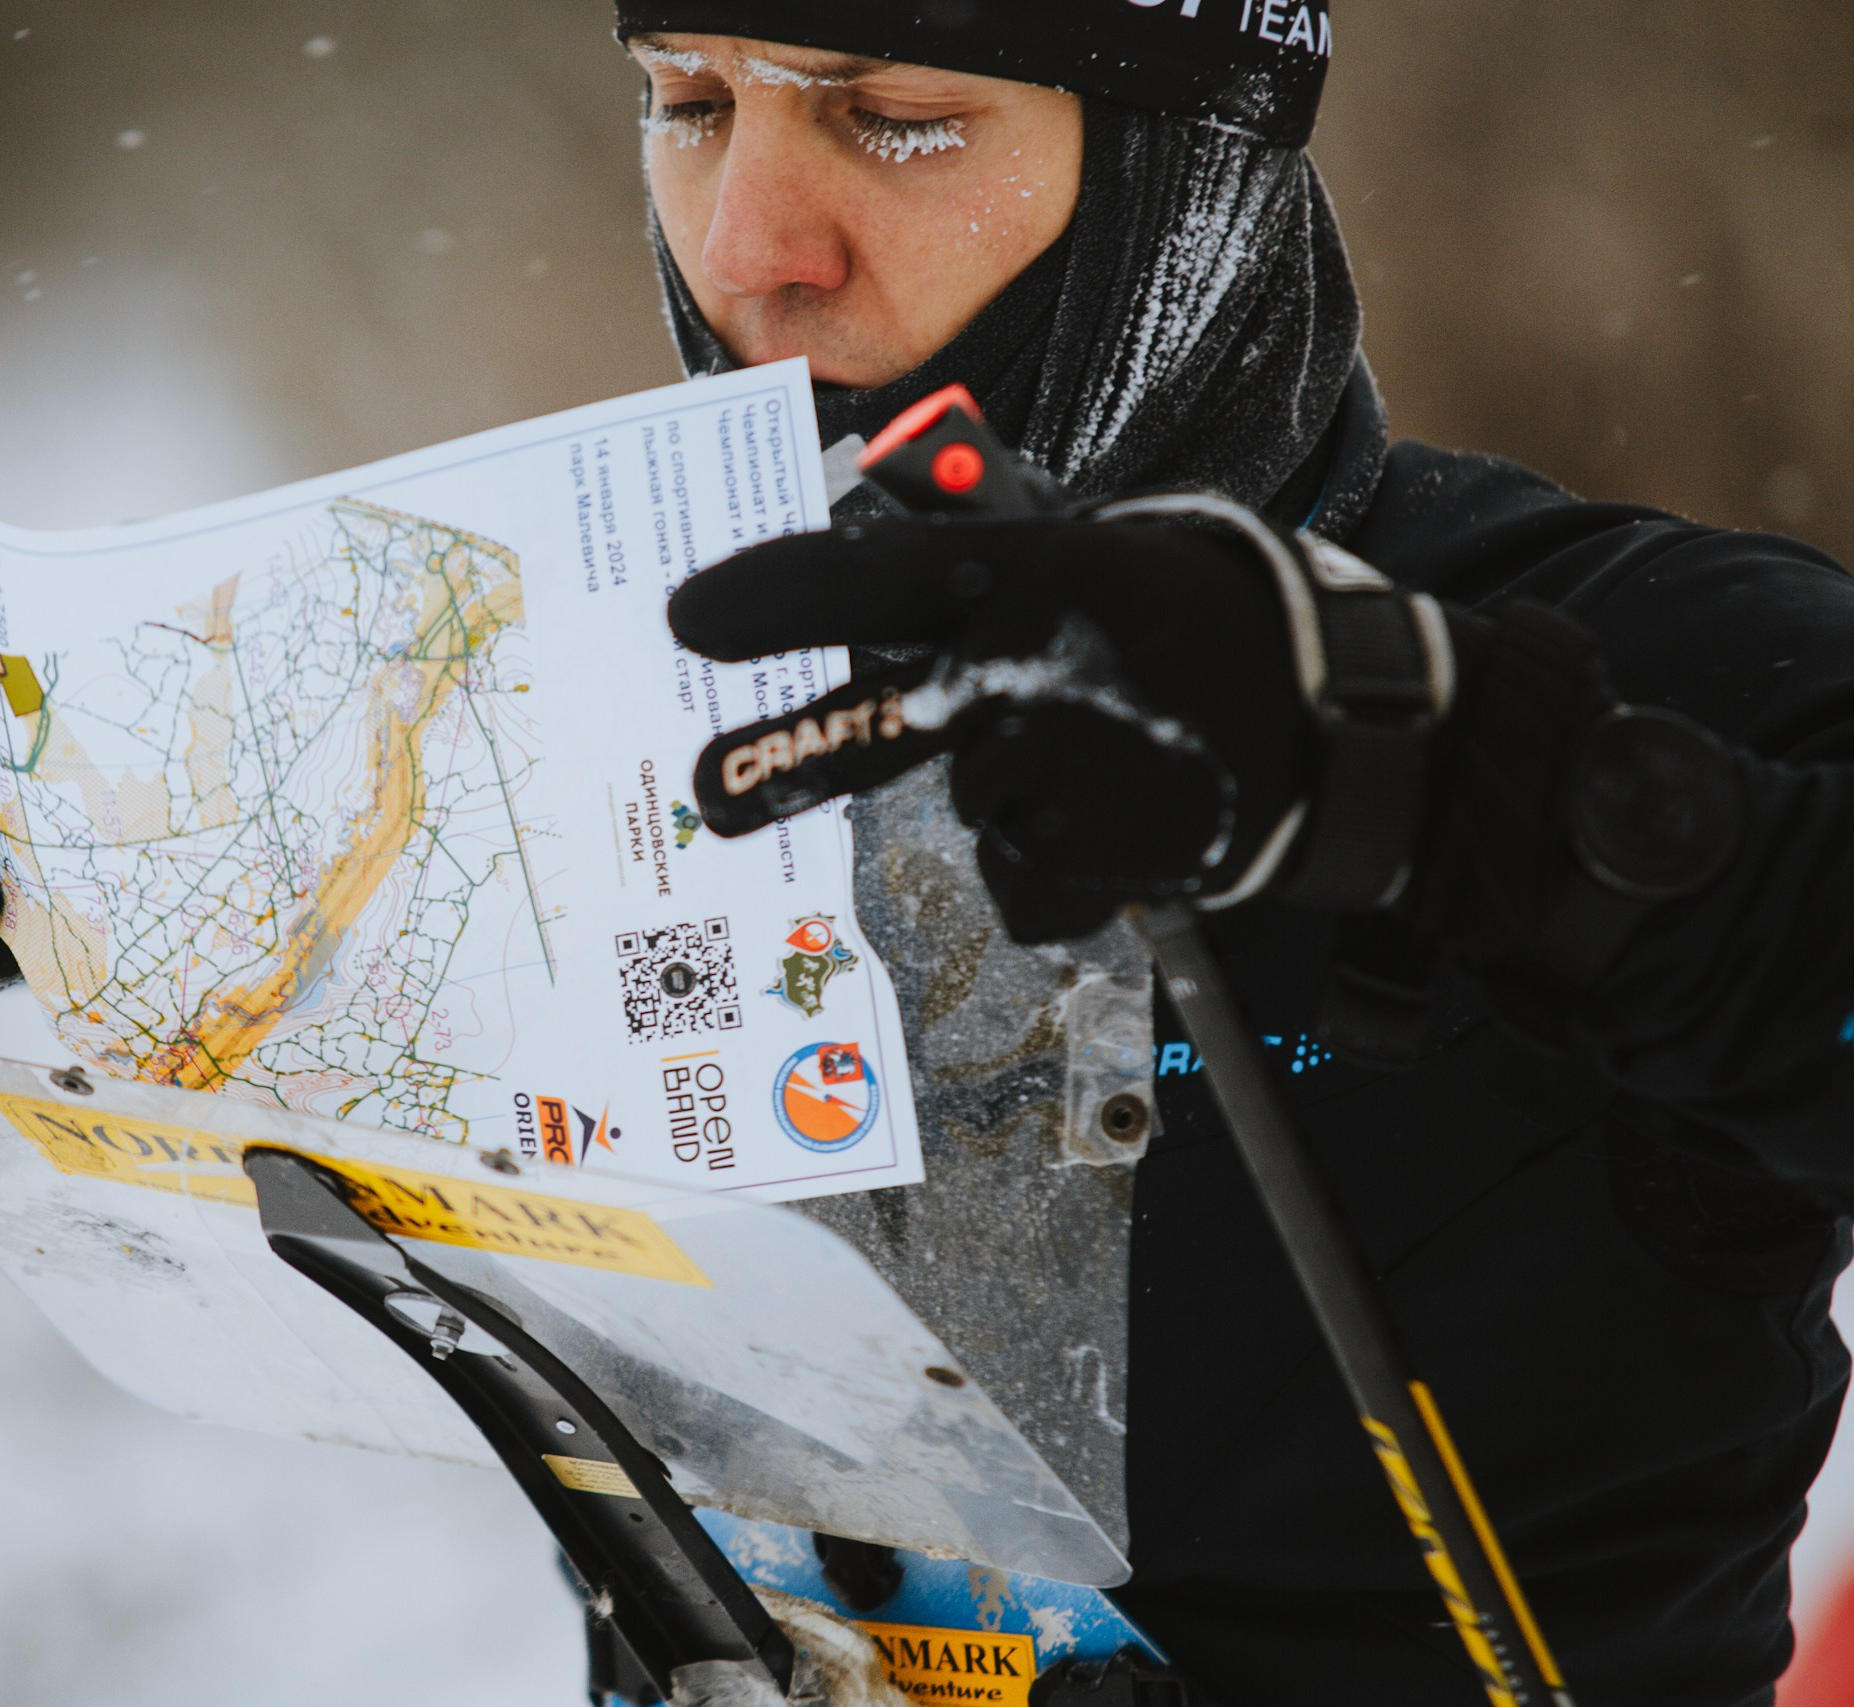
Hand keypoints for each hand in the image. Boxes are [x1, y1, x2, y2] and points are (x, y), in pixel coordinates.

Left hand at [669, 500, 1448, 941]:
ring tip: (1099, 745)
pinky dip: (1054, 854)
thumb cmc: (1189, 619)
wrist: (1332, 716)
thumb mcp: (1090, 557)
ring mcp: (1067, 767)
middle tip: (704, 795)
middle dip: (783, 763)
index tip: (687, 620)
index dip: (779, 595)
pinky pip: (1023, 872)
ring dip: (1011, 786)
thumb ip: (977, 576)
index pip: (881, 577)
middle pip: (882, 725)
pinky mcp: (1097, 855)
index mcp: (1035, 572)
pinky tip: (1117, 807)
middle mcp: (1037, 667)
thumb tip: (858, 590)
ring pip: (975, 799)